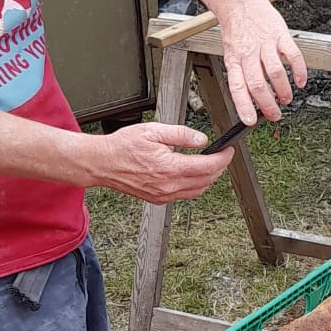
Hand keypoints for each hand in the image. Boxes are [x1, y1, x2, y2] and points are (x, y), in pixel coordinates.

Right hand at [92, 123, 234, 203]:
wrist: (102, 163)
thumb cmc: (122, 146)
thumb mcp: (153, 131)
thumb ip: (181, 135)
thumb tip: (201, 139)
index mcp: (169, 167)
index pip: (208, 166)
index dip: (223, 158)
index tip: (228, 151)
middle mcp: (168, 185)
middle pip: (207, 180)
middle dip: (219, 168)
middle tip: (221, 156)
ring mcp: (163, 194)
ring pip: (198, 191)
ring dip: (208, 179)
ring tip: (210, 164)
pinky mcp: (158, 199)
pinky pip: (184, 196)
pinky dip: (194, 186)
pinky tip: (192, 175)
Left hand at [215, 0, 308, 123]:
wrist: (239, 1)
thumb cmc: (237, 30)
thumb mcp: (231, 53)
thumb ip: (242, 73)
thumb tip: (252, 98)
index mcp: (235, 59)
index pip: (238, 87)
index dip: (244, 106)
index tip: (251, 121)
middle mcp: (249, 53)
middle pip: (258, 84)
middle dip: (268, 104)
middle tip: (275, 115)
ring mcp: (265, 43)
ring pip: (275, 72)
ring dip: (283, 90)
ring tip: (286, 99)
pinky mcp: (280, 35)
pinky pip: (292, 55)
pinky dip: (299, 71)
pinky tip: (301, 81)